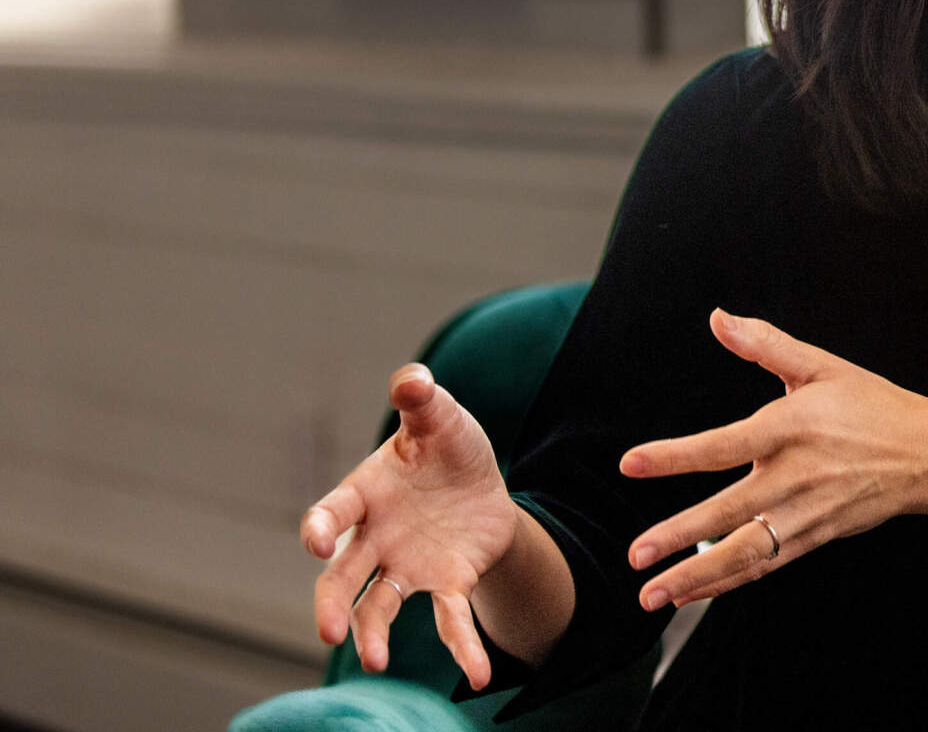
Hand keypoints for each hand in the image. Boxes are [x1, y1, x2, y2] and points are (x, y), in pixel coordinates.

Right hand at [301, 365, 521, 689]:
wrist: (482, 485)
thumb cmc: (446, 450)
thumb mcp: (441, 419)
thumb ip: (423, 400)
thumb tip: (413, 380)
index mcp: (366, 493)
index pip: (333, 513)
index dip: (322, 528)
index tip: (317, 542)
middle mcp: (376, 538)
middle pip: (341, 577)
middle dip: (330, 603)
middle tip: (327, 630)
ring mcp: (406, 566)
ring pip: (377, 606)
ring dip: (372, 634)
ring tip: (373, 661)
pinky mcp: (444, 584)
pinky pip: (448, 619)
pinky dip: (461, 646)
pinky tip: (477, 674)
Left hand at [618, 309, 927, 609]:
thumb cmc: (872, 405)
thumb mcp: (822, 366)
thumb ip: (765, 344)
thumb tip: (718, 318)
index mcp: (792, 427)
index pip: (724, 444)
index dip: (676, 455)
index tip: (631, 463)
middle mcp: (796, 475)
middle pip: (728, 511)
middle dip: (679, 536)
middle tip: (635, 556)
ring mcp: (807, 512)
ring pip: (744, 551)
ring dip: (696, 576)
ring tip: (652, 594)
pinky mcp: (816, 536)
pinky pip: (765, 564)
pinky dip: (726, 580)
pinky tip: (691, 592)